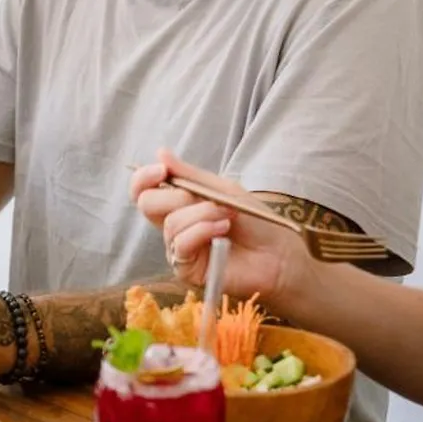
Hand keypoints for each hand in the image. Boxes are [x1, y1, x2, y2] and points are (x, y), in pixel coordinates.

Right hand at [128, 149, 305, 300]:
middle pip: (147, 204)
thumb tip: (160, 152)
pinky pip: (180, 245)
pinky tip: (222, 231)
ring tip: (228, 217)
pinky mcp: (186, 269)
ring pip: (170, 223)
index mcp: (179, 204)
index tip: (161, 170)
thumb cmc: (256, 222)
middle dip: (177, 196)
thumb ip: (190, 174)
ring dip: (202, 214)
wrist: (279, 255)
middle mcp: (174, 225)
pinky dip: (202, 231)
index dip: (143, 178)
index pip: (144, 190)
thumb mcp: (223, 190)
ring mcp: (179, 248)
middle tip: (208, 199)